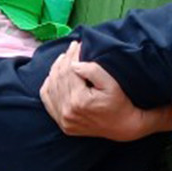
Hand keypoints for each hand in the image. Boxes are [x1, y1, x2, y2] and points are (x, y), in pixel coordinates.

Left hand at [38, 42, 171, 139]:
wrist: (123, 126)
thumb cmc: (119, 102)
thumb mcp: (111, 83)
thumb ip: (92, 71)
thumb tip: (74, 64)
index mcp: (79, 100)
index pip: (69, 71)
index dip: (72, 55)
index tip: (76, 44)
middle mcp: (67, 111)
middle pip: (59, 78)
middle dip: (64, 60)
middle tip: (70, 48)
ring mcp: (63, 119)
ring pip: (51, 87)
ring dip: (55, 70)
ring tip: (63, 59)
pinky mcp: (62, 123)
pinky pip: (47, 101)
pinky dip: (48, 86)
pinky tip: (53, 76)